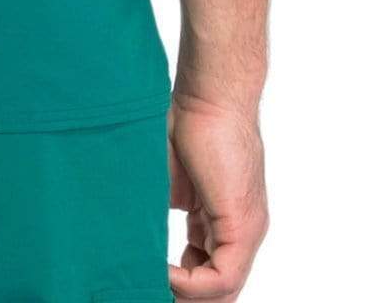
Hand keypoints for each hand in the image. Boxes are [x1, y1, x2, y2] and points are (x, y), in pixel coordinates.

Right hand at [167, 94, 269, 298]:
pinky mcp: (242, 226)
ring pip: (222, 290)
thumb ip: (159, 214)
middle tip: (148, 288)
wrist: (207, 95)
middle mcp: (241, 232)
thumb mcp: (167, 182)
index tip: (147, 275)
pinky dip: (191, 285)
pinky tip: (163, 273)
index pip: (208, 273)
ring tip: (152, 283)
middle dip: (183, 296)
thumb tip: (130, 241)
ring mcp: (247, 232)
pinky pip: (222, 278)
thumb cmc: (184, 122)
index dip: (179, 284)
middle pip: (218, 289)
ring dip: (184, 294)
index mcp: (224, 222)